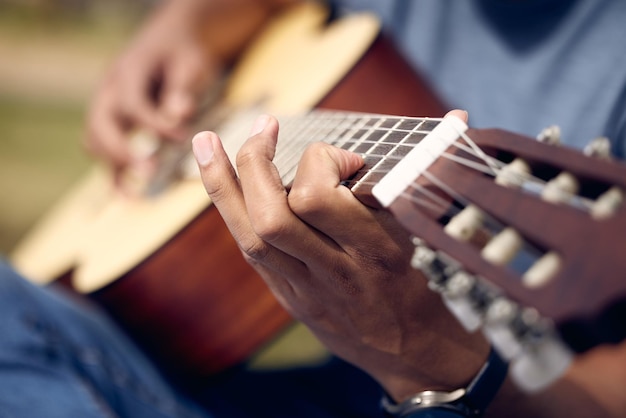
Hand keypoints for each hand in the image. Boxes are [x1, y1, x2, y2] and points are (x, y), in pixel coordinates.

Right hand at [85, 1, 218, 180]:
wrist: (170, 45)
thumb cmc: (184, 54)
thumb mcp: (191, 63)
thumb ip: (183, 87)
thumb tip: (179, 113)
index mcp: (128, 71)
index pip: (132, 103)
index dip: (155, 124)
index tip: (182, 138)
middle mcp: (109, 91)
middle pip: (99, 125)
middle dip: (121, 152)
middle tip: (149, 173)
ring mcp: (106, 109)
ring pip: (94, 141)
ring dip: (114, 166)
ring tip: (137, 191)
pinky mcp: (113, 125)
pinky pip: (104, 154)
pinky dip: (113, 175)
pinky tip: (129, 197)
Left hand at [192, 111, 488, 401]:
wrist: (412, 352)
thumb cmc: (425, 284)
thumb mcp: (425, 234)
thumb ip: (424, 174)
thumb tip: (457, 114)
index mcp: (375, 252)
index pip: (319, 198)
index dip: (325, 161)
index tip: (348, 160)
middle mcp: (334, 273)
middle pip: (272, 216)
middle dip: (256, 162)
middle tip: (263, 127)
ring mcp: (305, 289)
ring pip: (249, 234)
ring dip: (221, 182)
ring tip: (206, 141)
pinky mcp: (289, 297)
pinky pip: (250, 250)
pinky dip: (232, 208)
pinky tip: (223, 178)